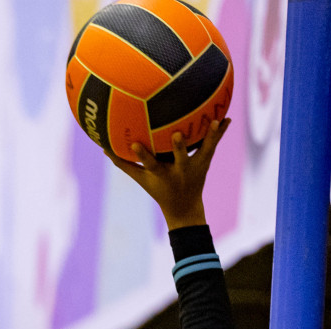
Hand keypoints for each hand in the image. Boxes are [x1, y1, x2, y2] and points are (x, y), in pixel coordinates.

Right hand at [107, 118, 229, 229]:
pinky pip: (213, 145)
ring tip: (216, 120)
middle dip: (179, 147)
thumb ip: (124, 164)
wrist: (184, 208)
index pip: (150, 164)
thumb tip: (103, 148)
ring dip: (210, 136)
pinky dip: (220, 132)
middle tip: (177, 134)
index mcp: (162, 174)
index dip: (142, 154)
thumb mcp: (141, 179)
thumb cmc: (158, 190)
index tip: (133, 144)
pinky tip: (227, 118)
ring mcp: (195, 167)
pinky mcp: (205, 162)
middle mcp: (180, 171)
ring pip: (204, 150)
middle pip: (180, 158)